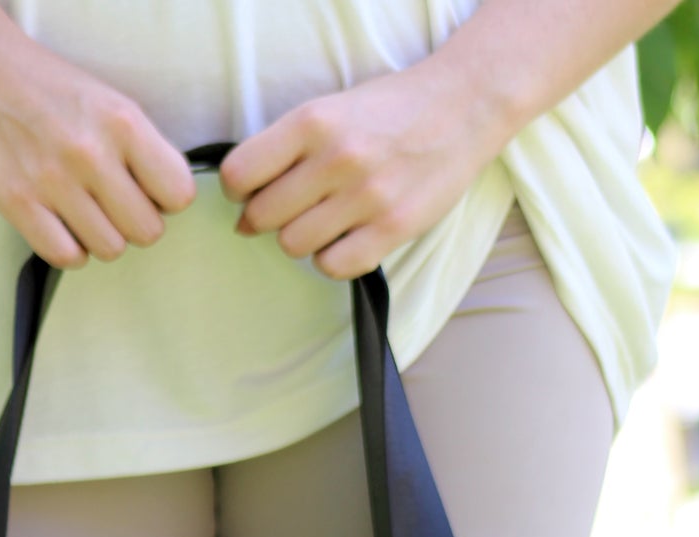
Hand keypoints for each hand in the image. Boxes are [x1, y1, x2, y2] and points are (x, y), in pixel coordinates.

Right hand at [0, 2, 195, 267]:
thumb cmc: (48, 89)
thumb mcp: (108, 103)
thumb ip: (140, 149)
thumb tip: (163, 201)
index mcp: (122, 122)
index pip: (177, 193)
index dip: (165, 200)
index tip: (147, 192)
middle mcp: (91, 153)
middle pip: (146, 232)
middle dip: (133, 224)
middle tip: (111, 204)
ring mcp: (54, 182)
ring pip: (110, 249)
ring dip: (100, 238)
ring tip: (82, 211)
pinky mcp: (20, 204)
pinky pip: (67, 257)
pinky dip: (69, 249)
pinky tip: (61, 224)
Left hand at [218, 46, 512, 279]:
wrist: (461, 107)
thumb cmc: (389, 111)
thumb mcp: (330, 110)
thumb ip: (285, 151)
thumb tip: (244, 210)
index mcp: (313, 122)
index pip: (240, 174)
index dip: (237, 191)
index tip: (250, 192)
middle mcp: (337, 158)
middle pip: (264, 216)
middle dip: (268, 218)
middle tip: (293, 207)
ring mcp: (366, 196)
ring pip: (295, 245)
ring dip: (302, 238)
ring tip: (326, 218)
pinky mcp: (393, 228)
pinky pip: (334, 267)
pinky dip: (332, 259)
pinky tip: (346, 237)